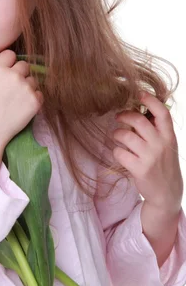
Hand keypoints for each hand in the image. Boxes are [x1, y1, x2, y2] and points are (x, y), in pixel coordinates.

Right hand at [0, 49, 43, 156]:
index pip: (10, 54)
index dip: (8, 62)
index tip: (6, 71)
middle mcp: (14, 76)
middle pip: (24, 65)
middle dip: (19, 73)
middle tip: (12, 87)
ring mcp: (26, 88)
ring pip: (33, 79)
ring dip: (27, 86)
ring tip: (16, 100)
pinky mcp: (36, 101)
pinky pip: (39, 93)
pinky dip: (33, 98)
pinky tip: (22, 107)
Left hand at [113, 91, 182, 211]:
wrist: (167, 191)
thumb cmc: (163, 163)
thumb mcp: (166, 144)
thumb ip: (156, 129)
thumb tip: (137, 109)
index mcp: (169, 136)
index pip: (162, 112)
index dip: (150, 100)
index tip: (139, 94)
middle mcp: (161, 144)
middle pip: (138, 120)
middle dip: (124, 115)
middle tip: (118, 117)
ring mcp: (150, 157)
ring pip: (125, 135)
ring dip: (116, 134)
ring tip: (117, 137)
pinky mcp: (139, 169)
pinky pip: (119, 153)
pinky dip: (116, 151)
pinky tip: (120, 154)